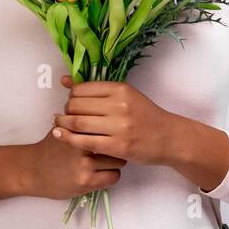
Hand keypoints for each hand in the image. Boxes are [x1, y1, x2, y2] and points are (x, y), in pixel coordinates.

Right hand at [21, 127, 127, 200]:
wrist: (32, 171)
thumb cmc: (50, 148)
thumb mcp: (62, 128)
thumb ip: (81, 121)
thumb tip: (104, 109)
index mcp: (77, 129)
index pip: (106, 123)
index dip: (113, 127)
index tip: (115, 131)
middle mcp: (81, 145)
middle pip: (116, 141)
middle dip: (117, 145)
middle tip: (113, 147)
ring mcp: (84, 165)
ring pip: (119, 160)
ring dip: (115, 162)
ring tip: (106, 161)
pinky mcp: (86, 182)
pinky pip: (114, 177)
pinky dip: (111, 175)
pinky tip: (102, 173)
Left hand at [52, 75, 178, 167]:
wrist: (169, 138)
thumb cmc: (146, 117)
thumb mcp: (126, 96)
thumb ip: (97, 90)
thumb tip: (64, 81)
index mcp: (121, 90)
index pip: (82, 89)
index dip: (71, 96)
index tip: (71, 103)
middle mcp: (120, 106)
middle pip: (76, 105)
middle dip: (64, 111)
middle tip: (63, 116)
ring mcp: (119, 127)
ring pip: (78, 123)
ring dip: (62, 124)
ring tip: (58, 126)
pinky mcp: (118, 147)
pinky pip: (84, 142)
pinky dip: (68, 139)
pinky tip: (62, 137)